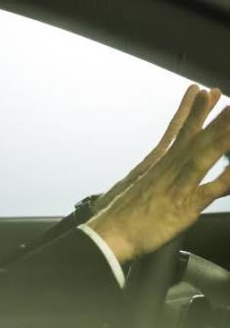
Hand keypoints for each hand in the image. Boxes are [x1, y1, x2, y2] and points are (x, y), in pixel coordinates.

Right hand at [88, 87, 229, 262]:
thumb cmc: (121, 218)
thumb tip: (157, 173)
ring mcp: (175, 187)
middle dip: (209, 115)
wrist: (108, 235)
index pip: (178, 134)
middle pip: (192, 139)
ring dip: (220, 136)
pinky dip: (225, 179)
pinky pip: (209, 191)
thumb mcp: (136, 192)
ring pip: (201, 156)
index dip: (192, 112)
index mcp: (157, 167)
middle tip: (218, 92)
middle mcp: (166, 172)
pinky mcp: (183, 208)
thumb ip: (151, 179)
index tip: (202, 93)